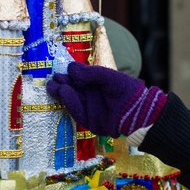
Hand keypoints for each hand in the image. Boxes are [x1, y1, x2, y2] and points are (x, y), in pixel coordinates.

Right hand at [46, 62, 166, 136]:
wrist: (138, 110)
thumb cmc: (126, 89)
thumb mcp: (107, 76)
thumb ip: (90, 72)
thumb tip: (70, 68)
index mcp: (95, 85)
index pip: (77, 80)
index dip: (67, 76)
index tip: (57, 71)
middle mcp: (90, 97)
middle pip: (72, 91)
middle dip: (61, 84)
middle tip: (52, 79)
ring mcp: (90, 109)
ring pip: (72, 101)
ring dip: (62, 93)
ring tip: (55, 85)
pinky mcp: (90, 121)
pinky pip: (77, 112)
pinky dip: (70, 102)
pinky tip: (64, 92)